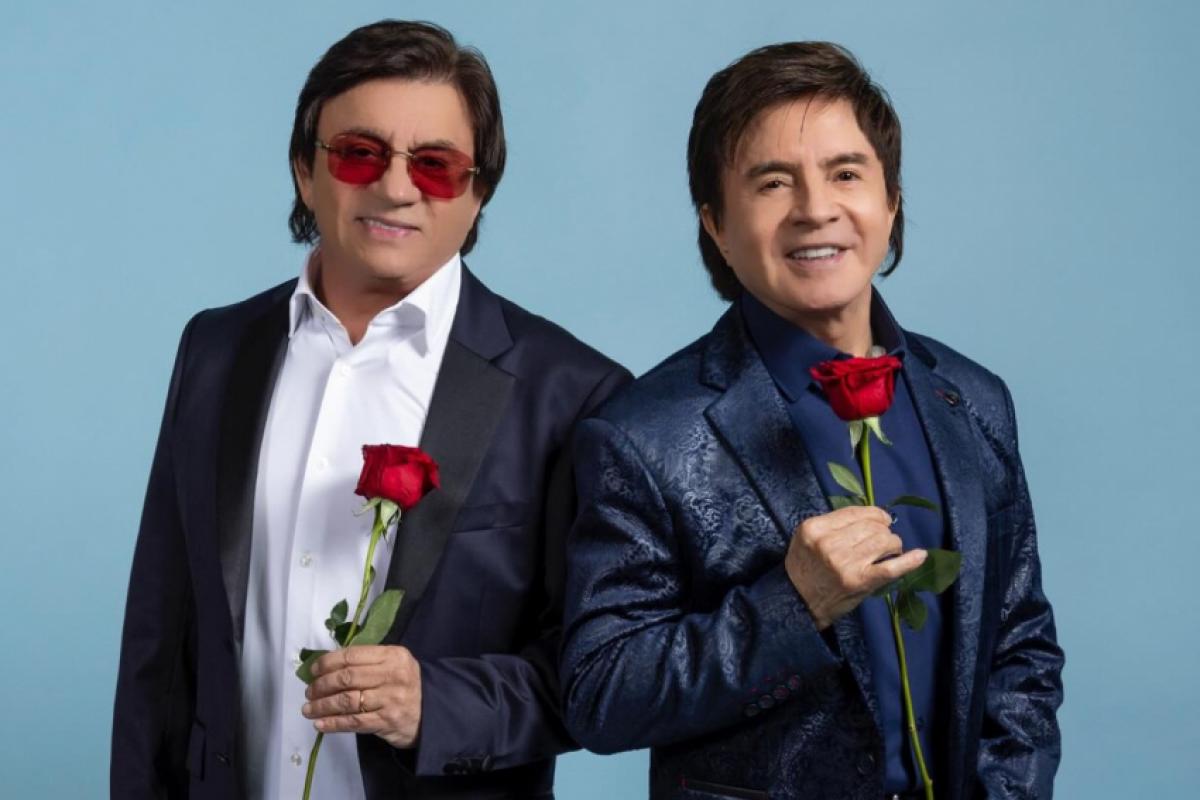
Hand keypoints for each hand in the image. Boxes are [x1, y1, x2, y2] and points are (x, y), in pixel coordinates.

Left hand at [302, 645, 421, 747]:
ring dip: (322, 705)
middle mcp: (392, 675)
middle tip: (310, 692)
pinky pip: (353, 722)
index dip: (328, 662)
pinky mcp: (386, 721)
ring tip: (308, 709)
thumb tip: (328, 666)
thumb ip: (368, 662)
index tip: (313, 670)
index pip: (352, 655)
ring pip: (347, 700)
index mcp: (392, 656)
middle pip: (347, 677)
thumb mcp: (394, 664)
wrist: (432, 712)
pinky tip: (320, 724)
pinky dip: (333, 723)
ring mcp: (389, 699)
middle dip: (322, 685)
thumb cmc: (406, 685)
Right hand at [784, 505, 926, 629]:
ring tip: (888, 552)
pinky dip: (909, 561)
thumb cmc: (805, 568)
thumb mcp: (807, 538)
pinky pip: (891, 567)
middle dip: (883, 531)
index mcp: (815, 528)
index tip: (882, 519)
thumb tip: (873, 516)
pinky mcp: (860, 581)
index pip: (855, 512)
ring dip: (893, 544)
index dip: (875, 514)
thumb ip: (834, 524)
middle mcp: (830, 543)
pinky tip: (920, 555)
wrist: (798, 602)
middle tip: (882, 542)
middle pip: (872, 526)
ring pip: (884, 541)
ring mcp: (846, 563)